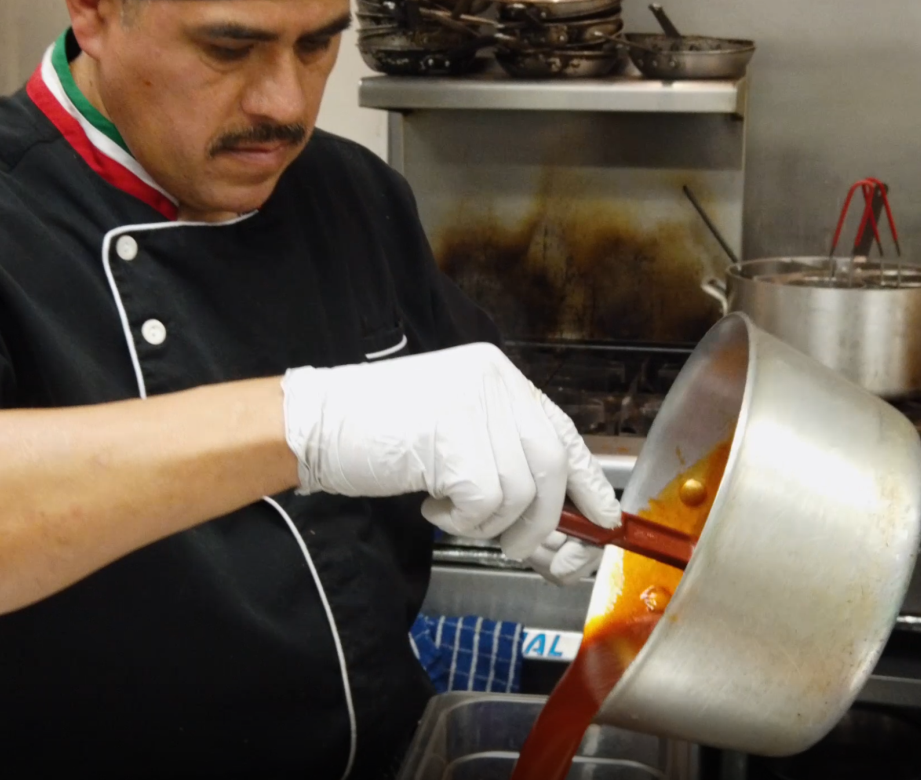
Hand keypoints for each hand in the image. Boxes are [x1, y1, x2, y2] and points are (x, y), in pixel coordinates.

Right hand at [281, 343, 621, 566]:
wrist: (313, 423)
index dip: (588, 481)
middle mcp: (494, 380)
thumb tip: (564, 531)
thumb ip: (505, 466)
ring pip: (520, 491)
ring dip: (488, 521)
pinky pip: (483, 502)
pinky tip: (430, 501)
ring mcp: (474, 403)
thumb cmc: (379, 435)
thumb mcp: (454, 435)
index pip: (562, 430)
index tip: (606, 519)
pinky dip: (460, 519)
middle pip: (551, 465)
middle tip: (514, 544)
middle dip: (542, 519)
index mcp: (498, 375)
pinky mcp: (453, 435)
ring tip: (449, 510)